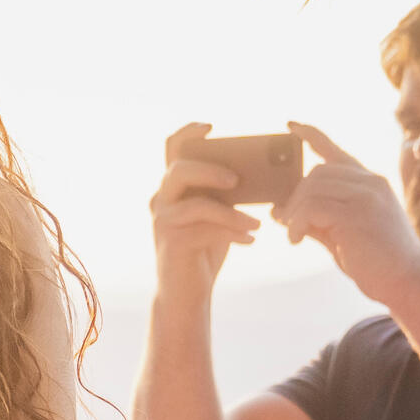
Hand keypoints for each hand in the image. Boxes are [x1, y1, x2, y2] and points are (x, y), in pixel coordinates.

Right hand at [150, 123, 259, 301]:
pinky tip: (250, 240)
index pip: (172, 149)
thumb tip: (259, 173)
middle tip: (237, 179)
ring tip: (255, 222)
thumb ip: (225, 194)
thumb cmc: (204, 249)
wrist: (187, 293)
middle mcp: (161, 199)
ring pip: (197, 204)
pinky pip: (206, 230)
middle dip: (211, 170)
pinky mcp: (172, 242)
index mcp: (173, 187)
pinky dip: (233, 233)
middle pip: (179, 170)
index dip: (188, 133)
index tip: (210, 127)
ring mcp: (163, 221)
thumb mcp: (218, 215)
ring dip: (231, 213)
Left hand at [276, 123, 419, 309]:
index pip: (336, 151)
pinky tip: (296, 239)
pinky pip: (312, 208)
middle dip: (296, 196)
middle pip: (317, 171)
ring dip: (294, 212)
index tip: (291, 125)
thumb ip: (315, 218)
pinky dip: (297, 223)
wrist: (407, 282)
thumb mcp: (341, 234)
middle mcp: (370, 182)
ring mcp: (366, 196)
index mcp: (370, 183)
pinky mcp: (357, 214)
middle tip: (287, 220)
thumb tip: (280, 210)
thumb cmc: (376, 262)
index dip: (311, 135)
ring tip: (294, 234)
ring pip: (312, 188)